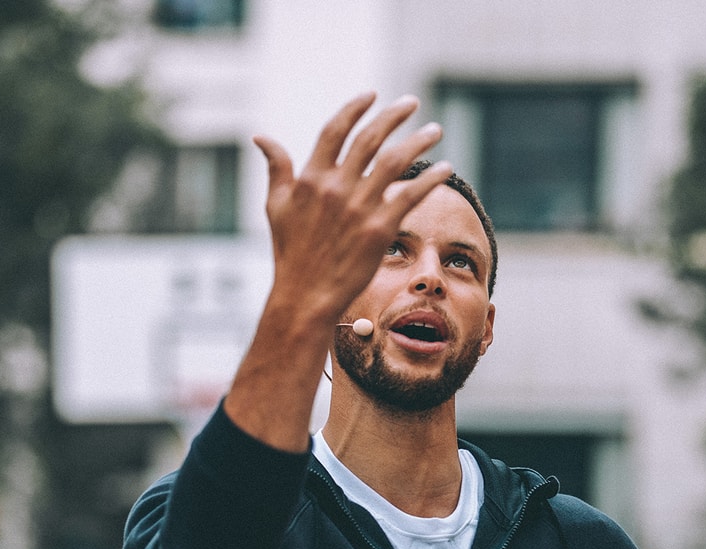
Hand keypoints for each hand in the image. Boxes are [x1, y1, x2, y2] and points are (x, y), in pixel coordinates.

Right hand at [251, 92, 452, 322]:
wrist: (306, 296)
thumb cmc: (290, 254)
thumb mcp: (276, 206)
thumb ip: (276, 168)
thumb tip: (261, 137)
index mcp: (310, 178)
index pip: (335, 131)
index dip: (354, 109)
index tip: (372, 95)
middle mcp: (335, 187)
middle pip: (370, 139)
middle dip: (394, 116)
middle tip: (412, 102)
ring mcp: (359, 207)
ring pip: (395, 162)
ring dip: (418, 142)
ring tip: (436, 130)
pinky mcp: (379, 229)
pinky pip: (410, 196)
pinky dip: (430, 179)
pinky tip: (445, 168)